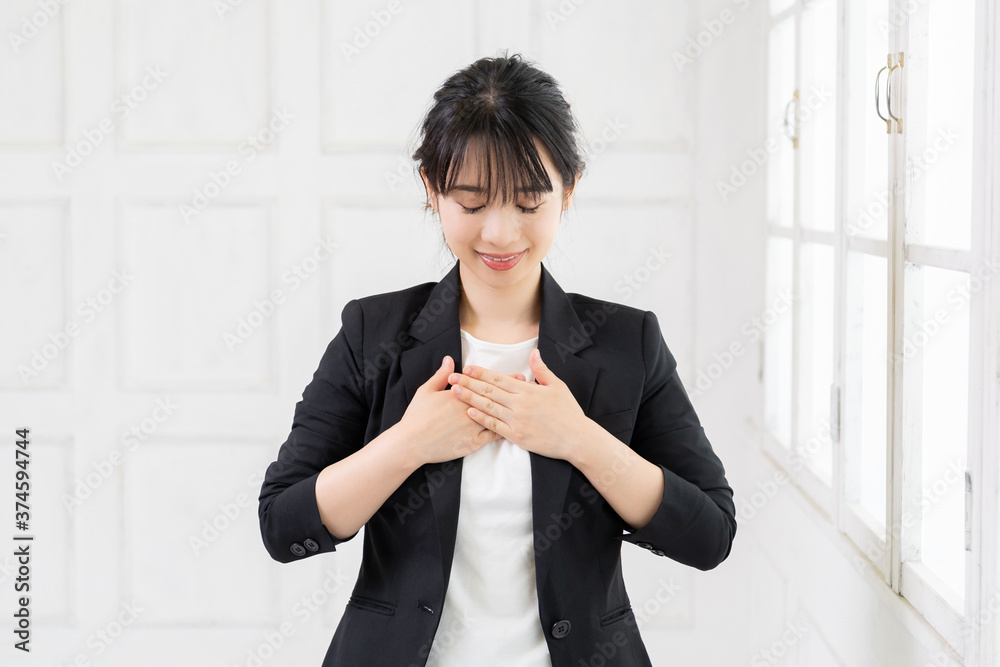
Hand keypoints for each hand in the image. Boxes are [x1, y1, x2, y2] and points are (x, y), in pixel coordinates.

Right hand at [397, 355, 526, 466]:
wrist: (411, 443)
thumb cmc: (417, 416)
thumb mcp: (427, 391)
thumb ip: (441, 375)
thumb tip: (450, 359)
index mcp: (459, 395)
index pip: (486, 385)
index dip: (503, 380)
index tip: (517, 376)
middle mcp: (469, 409)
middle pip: (496, 399)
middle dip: (514, 392)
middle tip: (529, 386)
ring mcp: (472, 427)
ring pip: (497, 417)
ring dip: (512, 411)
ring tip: (527, 406)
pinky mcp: (472, 443)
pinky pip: (492, 436)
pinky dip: (504, 431)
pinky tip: (515, 427)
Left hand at [447, 348, 589, 459]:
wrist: (576, 438)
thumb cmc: (568, 412)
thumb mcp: (557, 386)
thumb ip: (542, 369)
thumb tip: (534, 352)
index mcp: (528, 390)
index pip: (499, 379)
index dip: (481, 373)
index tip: (467, 368)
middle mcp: (519, 404)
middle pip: (489, 391)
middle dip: (469, 383)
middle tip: (452, 378)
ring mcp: (517, 420)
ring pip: (488, 407)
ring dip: (470, 399)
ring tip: (455, 392)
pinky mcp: (517, 436)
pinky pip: (495, 426)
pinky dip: (481, 418)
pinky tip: (469, 412)